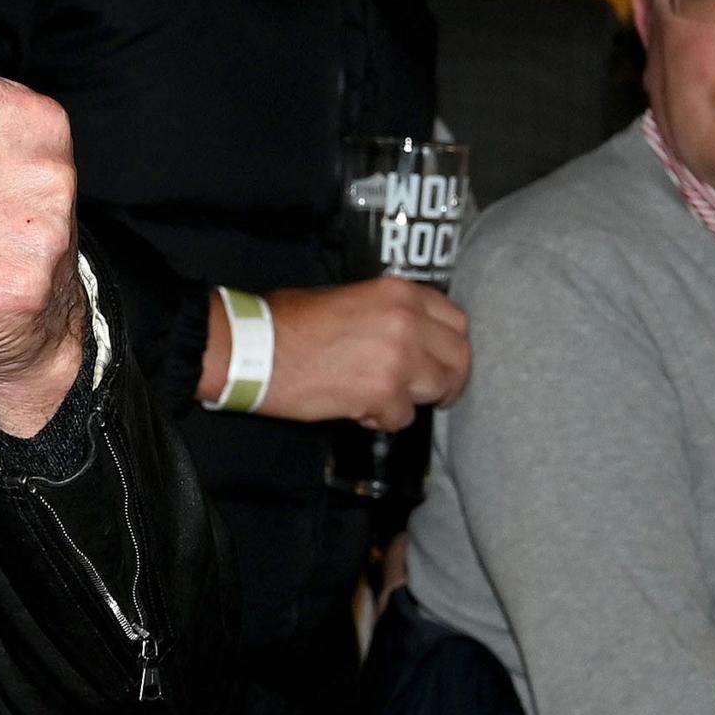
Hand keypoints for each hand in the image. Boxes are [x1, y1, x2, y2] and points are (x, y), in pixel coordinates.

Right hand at [248, 277, 471, 429]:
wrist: (254, 348)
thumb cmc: (286, 323)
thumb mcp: (347, 297)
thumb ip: (387, 314)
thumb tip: (410, 336)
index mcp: (399, 294)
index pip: (456, 320)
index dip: (451, 344)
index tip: (441, 357)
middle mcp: (407, 323)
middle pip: (459, 357)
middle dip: (447, 378)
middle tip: (430, 391)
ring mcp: (399, 359)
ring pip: (437, 389)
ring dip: (414, 399)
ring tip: (383, 399)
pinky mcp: (382, 394)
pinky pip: (403, 418)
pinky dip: (383, 420)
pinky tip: (357, 410)